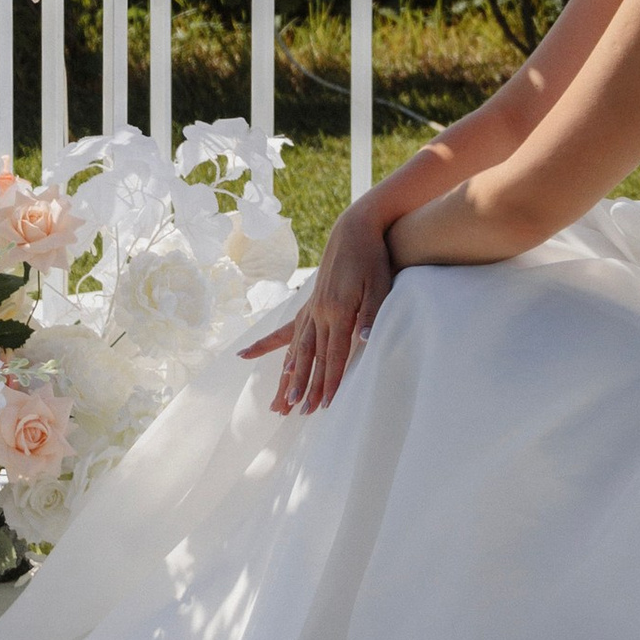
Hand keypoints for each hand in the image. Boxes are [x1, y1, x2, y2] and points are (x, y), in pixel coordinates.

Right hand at [240, 198, 393, 414]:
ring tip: (278, 400)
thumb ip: (373, 313)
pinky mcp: (310, 302)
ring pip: (296, 349)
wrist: (355, 227)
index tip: (325, 405)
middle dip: (305, 387)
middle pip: (310, 358)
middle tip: (296, 412)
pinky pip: (289, 330)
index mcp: (338, 310)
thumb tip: (366, 340)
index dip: (331, 381)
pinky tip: (259, 357)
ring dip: (290, 376)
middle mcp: (319, 312)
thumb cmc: (372, 256)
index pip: (335, 355)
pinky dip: (275, 346)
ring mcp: (311, 307)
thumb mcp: (380, 283)